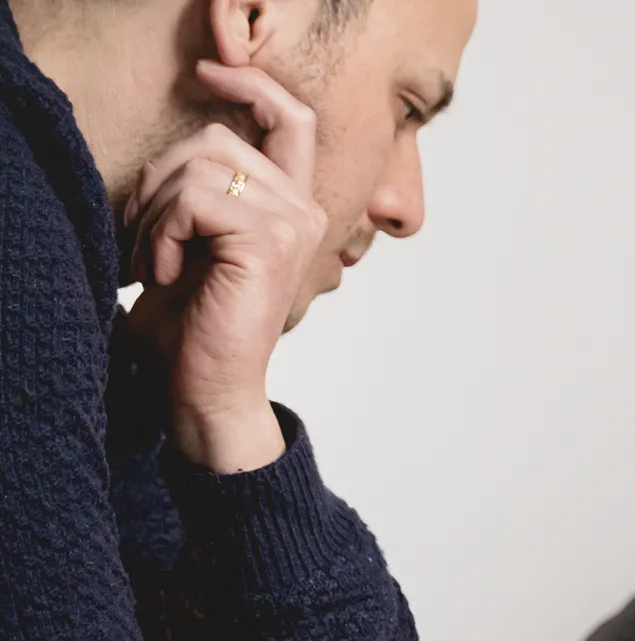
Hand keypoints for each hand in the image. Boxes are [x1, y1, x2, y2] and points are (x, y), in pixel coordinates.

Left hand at [123, 60, 327, 473]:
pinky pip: (193, 198)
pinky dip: (162, 233)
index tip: (208, 74)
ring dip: (155, 212)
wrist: (209, 388)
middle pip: (216, 138)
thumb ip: (207, 190)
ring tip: (157, 262)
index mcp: (293, 207)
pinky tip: (169, 273)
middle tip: (147, 239)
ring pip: (199, 165)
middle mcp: (303, 210)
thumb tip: (188, 147)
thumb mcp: (199, 241)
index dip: (251, 86)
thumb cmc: (197, 324)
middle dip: (160, 180)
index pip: (291, 119)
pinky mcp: (267, 241)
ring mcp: (291, 223)